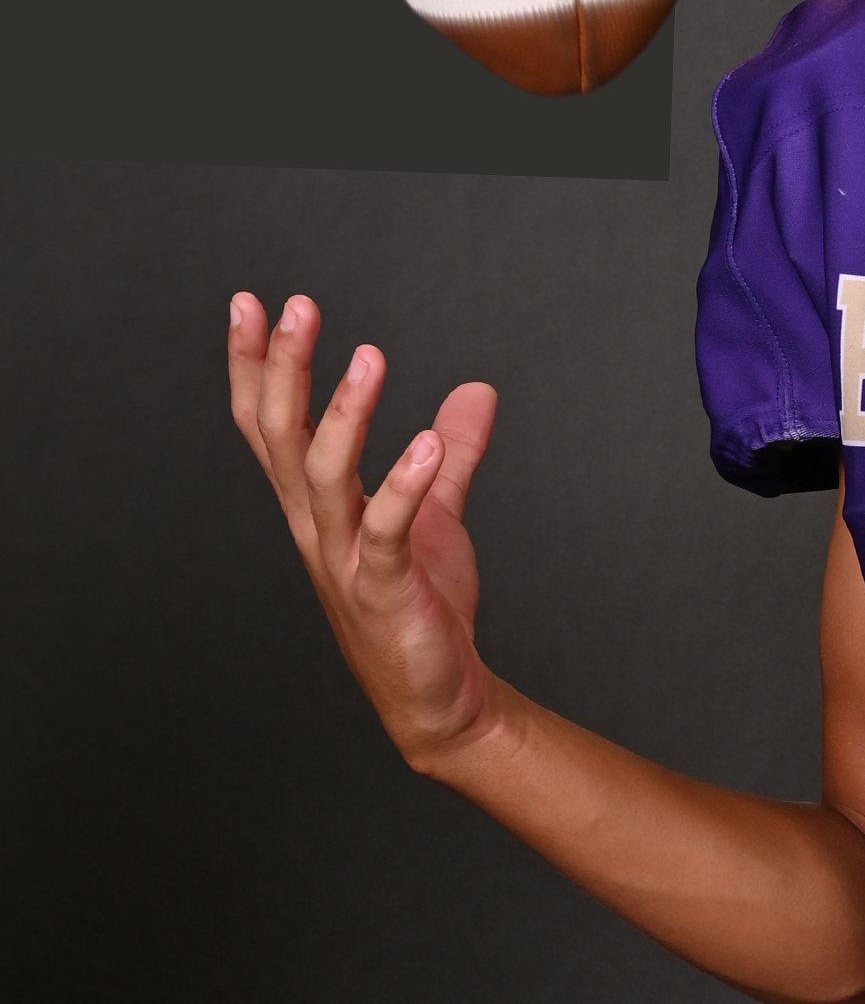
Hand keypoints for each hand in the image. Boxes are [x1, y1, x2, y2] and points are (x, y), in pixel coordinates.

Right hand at [229, 292, 501, 769]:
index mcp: (318, 509)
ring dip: (342, 414)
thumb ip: (450, 456)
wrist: (442, 699)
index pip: (269, 426)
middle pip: (280, 439)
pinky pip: (386, 533)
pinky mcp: (385, 592)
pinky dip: (405, 486)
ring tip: (368, 355)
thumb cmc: (426, 610)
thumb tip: (475, 391)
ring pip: (323, 478)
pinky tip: (426, 443)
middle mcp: (317, 530)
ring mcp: (345, 562)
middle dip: (283, 370)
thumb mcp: (439, 517)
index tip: (250, 303)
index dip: (254, 366)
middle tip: (296, 305)